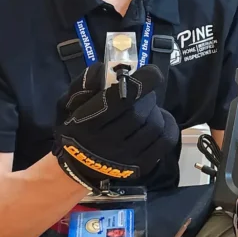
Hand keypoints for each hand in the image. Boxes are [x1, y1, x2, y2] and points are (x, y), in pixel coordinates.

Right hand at [54, 64, 178, 189]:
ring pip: (154, 125)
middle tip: (141, 92)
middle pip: (139, 112)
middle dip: (146, 96)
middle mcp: (106, 143)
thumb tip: (108, 70)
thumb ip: (88, 82)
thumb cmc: (77, 125)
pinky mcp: (141, 166)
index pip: (121, 100)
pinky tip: (158, 119)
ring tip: (145, 107)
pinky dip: (167, 124)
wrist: (79, 165)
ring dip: (155, 110)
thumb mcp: (71, 101)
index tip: (152, 72)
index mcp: (87, 123)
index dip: (141, 83)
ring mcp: (125, 158)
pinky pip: (166, 140)